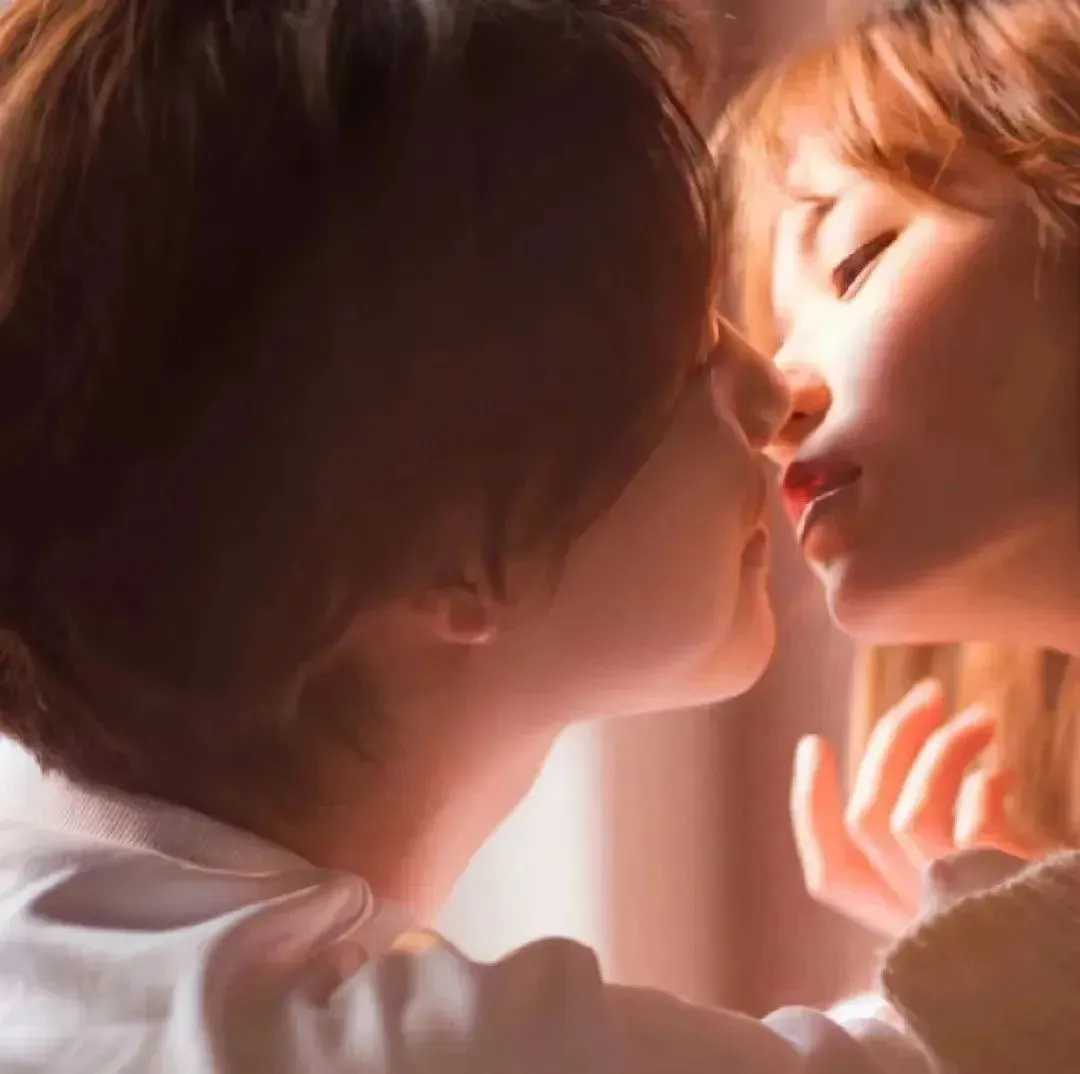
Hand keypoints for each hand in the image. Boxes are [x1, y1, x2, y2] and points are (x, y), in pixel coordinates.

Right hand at [790, 679, 1045, 937]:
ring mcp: (955, 904)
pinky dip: (984, 782)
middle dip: (888, 742)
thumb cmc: (1045, 906)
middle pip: (866, 821)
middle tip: (927, 692)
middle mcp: (918, 919)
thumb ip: (929, 840)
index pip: (830, 873)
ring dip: (939, 747)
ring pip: (907, 815)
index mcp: (905, 923)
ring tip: (982, 718)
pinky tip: (1008, 774)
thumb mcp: (976, 879)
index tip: (813, 741)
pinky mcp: (998, 886)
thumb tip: (894, 756)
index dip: (810, 805)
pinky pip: (970, 820)